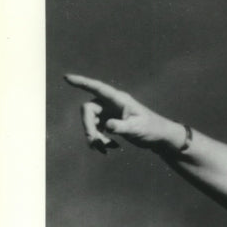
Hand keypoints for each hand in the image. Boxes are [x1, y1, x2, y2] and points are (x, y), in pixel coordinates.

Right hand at [64, 74, 185, 154]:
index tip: (67, 78)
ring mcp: (109, 113)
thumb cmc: (151, 128)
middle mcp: (111, 104)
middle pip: (88, 110)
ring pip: (91, 122)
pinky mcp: (110, 123)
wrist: (159, 137)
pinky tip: (111, 148)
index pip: (97, 88)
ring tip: (104, 149)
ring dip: (94, 137)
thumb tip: (107, 126)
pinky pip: (97, 131)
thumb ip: (121, 127)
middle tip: (94, 142)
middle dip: (88, 127)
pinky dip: (101, 141)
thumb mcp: (137, 128)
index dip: (81, 82)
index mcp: (118, 99)